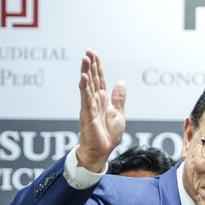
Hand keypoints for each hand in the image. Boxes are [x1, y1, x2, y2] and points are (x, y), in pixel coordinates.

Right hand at [75, 49, 126, 172]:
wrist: (101, 152)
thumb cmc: (108, 136)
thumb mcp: (118, 113)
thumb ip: (118, 98)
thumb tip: (121, 82)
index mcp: (103, 101)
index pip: (100, 80)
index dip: (98, 67)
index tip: (94, 54)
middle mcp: (95, 101)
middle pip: (93, 79)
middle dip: (91, 65)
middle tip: (88, 52)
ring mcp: (90, 107)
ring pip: (88, 86)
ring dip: (86, 72)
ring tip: (85, 59)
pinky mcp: (87, 114)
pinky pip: (85, 99)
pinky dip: (84, 88)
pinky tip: (83, 77)